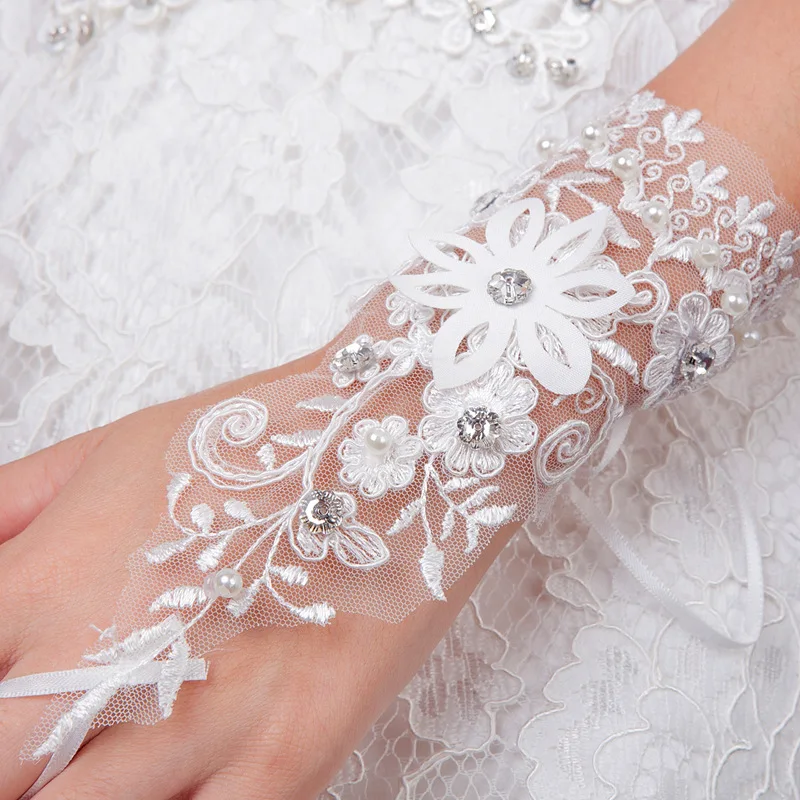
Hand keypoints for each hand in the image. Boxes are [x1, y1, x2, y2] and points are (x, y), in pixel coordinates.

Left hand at [0, 348, 511, 798]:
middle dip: (10, 769)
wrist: (399, 439)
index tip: (4, 701)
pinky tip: (173, 786)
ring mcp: (202, 722)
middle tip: (43, 747)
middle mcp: (105, 664)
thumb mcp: (113, 446)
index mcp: (49, 581)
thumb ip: (11, 506)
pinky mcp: (289, 758)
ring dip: (70, 796)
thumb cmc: (260, 437)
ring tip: (103, 762)